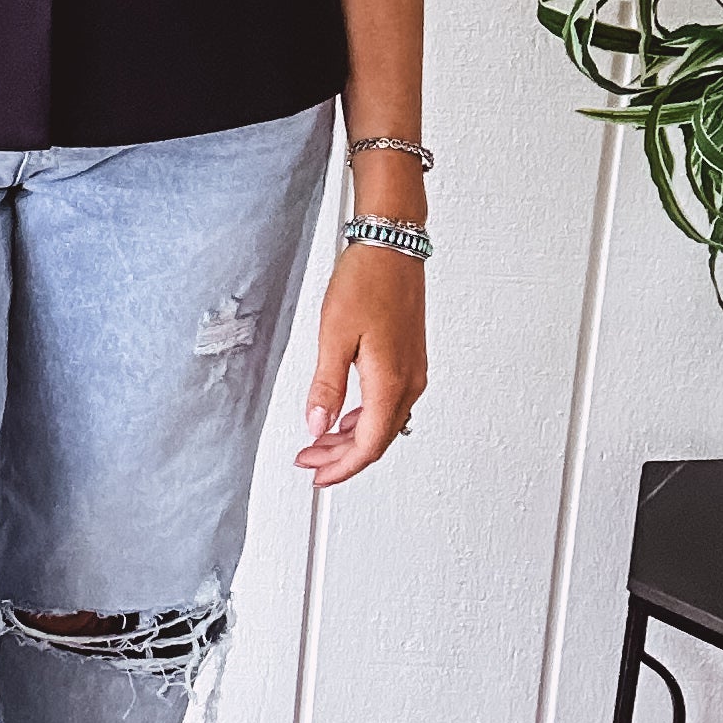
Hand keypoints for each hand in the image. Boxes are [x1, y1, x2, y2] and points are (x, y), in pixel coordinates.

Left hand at [296, 242, 425, 482]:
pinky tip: (345, 416)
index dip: (341, 467)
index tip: (317, 476)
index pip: (367, 445)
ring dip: (352, 438)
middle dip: (341, 457)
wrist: (391, 247)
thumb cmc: (367, 281)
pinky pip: (390, 404)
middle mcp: (409, 381)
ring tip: (320, 442)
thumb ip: (326, 386)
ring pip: (384, 423)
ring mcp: (413, 371)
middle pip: (377, 440)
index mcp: (390, 382)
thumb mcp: (334, 335)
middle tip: (309, 461)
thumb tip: (318, 424)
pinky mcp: (409, 360)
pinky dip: (365, 418)